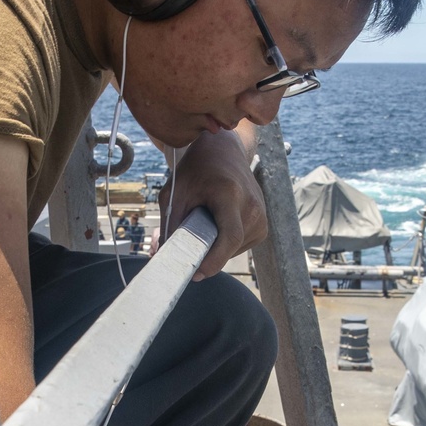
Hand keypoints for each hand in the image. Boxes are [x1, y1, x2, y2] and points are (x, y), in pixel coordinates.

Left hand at [159, 127, 266, 279]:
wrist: (223, 152)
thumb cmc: (196, 170)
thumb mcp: (175, 193)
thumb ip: (169, 226)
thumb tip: (162, 259)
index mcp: (231, 194)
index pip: (229, 237)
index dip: (213, 261)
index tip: (196, 274)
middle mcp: (252, 207)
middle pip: (228, 248)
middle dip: (205, 255)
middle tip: (184, 248)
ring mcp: (262, 217)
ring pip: (233, 251)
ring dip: (214, 247)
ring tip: (204, 224)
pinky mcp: (263, 226)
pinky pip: (239, 247)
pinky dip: (223, 244)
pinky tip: (217, 224)